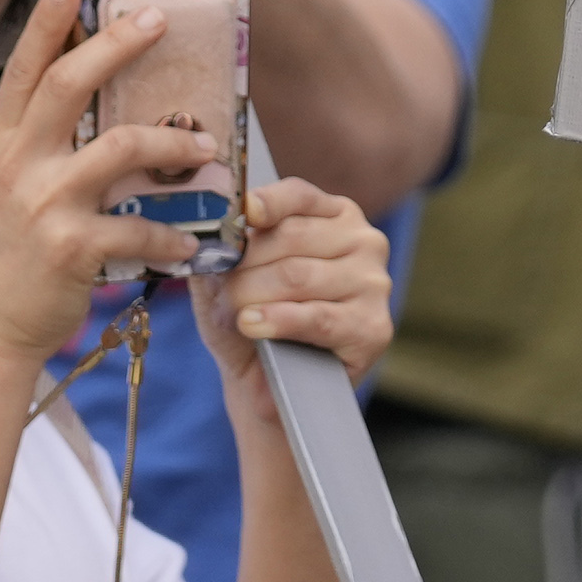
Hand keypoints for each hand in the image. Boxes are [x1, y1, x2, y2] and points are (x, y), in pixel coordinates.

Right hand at [0, 0, 222, 366]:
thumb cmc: (0, 255)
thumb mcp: (1, 187)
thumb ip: (35, 144)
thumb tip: (90, 99)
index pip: (24, 70)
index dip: (46, 24)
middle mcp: (16, 164)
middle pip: (71, 84)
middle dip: (118, 45)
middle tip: (159, 21)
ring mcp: (43, 203)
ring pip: (121, 146)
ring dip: (174, 144)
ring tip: (204, 150)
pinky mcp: (71, 246)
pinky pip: (140, 225)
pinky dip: (172, 234)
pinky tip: (188, 242)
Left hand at [196, 176, 393, 392]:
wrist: (269, 386)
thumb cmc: (253, 321)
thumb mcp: (231, 277)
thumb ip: (224, 248)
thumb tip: (207, 229)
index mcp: (334, 216)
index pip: (298, 195)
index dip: (268, 201)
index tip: (244, 211)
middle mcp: (363, 241)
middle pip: (292, 236)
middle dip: (245, 264)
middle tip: (220, 288)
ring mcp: (373, 283)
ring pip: (300, 276)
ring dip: (252, 296)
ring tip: (233, 315)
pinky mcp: (373, 327)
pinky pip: (318, 318)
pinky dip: (278, 321)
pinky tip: (253, 324)